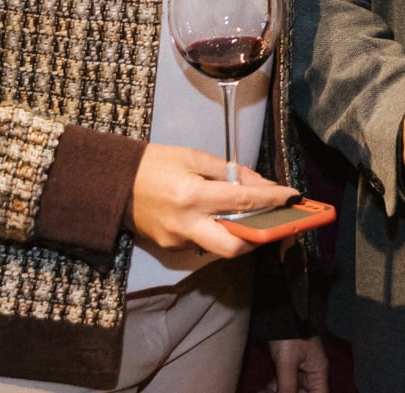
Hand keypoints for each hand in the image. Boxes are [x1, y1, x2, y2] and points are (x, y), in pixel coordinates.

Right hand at [127, 143, 299, 259]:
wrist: (112, 182)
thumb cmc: (153, 163)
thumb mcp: (194, 157)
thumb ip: (229, 172)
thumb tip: (259, 184)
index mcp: (192, 195)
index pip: (243, 201)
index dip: (273, 199)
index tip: (293, 196)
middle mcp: (186, 224)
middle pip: (234, 246)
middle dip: (260, 237)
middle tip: (274, 221)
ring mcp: (176, 240)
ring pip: (220, 247)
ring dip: (239, 233)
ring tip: (252, 215)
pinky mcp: (169, 248)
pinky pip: (203, 243)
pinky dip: (218, 231)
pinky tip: (222, 217)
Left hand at [265, 337, 330, 392]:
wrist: (280, 310)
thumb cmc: (290, 331)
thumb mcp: (287, 362)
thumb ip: (287, 386)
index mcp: (318, 372)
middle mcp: (311, 372)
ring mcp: (299, 369)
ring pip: (290, 390)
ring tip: (263, 392)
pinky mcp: (287, 365)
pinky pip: (281, 383)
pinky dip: (272, 389)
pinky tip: (262, 391)